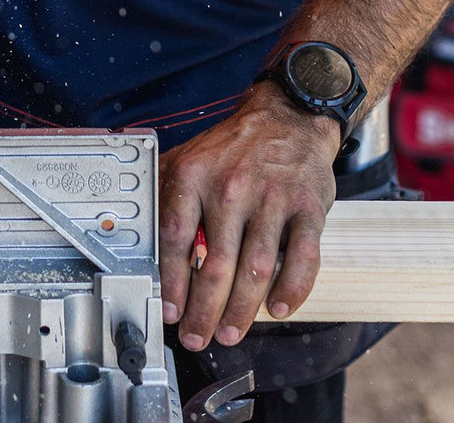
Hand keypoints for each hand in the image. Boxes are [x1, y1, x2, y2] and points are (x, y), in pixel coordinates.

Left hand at [158, 80, 339, 349]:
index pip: (176, 237)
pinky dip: (292, 289)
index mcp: (196, 175)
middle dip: (204, 311)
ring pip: (256, 268)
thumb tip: (146, 248)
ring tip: (229, 332)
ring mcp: (272, 197)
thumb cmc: (235, 148)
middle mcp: (232, 186)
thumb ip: (168, 198)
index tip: (169, 312)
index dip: (171, 282)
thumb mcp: (190, 159)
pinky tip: (278, 308)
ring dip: (241, 310)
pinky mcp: (307, 207)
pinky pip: (303, 258)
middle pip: (215, 264)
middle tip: (199, 336)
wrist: (288, 117)